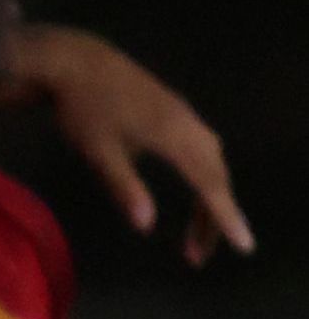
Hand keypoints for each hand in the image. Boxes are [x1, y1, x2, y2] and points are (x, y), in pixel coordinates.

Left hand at [15, 27, 252, 264]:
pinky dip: (206, 174)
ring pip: (212, 160)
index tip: (243, 245)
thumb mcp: (98, 152)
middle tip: (198, 256)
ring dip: (210, 196)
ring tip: (196, 232)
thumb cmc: (81, 109)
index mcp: (173, 136)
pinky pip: (203, 147)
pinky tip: (197, 188)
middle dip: (214, 217)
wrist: (75, 62)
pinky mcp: (174, 110)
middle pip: (216, 176)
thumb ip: (124, 187)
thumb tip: (146, 225)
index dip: (225, 217)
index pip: (208, 185)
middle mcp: (188, 124)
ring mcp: (183, 114)